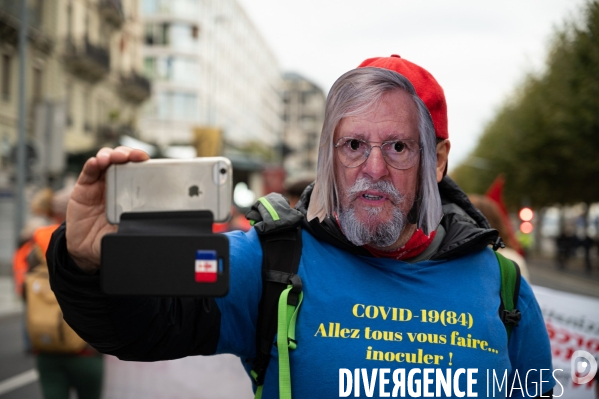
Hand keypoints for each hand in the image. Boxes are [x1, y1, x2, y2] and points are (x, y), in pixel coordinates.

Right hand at [66, 146, 149, 272]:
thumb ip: (137, 224)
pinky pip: (89, 171)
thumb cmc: (110, 237)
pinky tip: (96, 162)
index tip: (145, 160)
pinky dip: (93, 163)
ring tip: (113, 158)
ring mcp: (100, 183)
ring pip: (107, 160)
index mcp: (131, 192)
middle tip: (130, 156)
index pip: (139, 171)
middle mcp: (117, 184)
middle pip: (124, 161)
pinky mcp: (84, 186)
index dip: (142, 163)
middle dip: (128, 153)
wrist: (86, 249)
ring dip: (111, 155)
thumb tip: (152, 223)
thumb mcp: (127, 232)